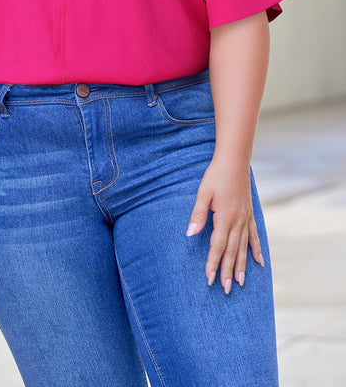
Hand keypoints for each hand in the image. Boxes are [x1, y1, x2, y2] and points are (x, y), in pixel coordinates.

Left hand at [186, 157, 263, 293]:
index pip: (218, 246)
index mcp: (225, 217)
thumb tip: (190, 234)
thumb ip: (198, 215)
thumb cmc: (216, 176)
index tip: (210, 279)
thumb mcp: (203, 194)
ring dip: (243, 266)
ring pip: (244, 247)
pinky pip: (254, 236)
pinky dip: (256, 250)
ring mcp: (246, 218)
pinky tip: (260, 262)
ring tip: (241, 283)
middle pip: (232, 251)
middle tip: (226, 290)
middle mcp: (238, 221)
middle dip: (229, 271)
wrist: (234, 161)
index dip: (213, 263)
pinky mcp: (250, 214)